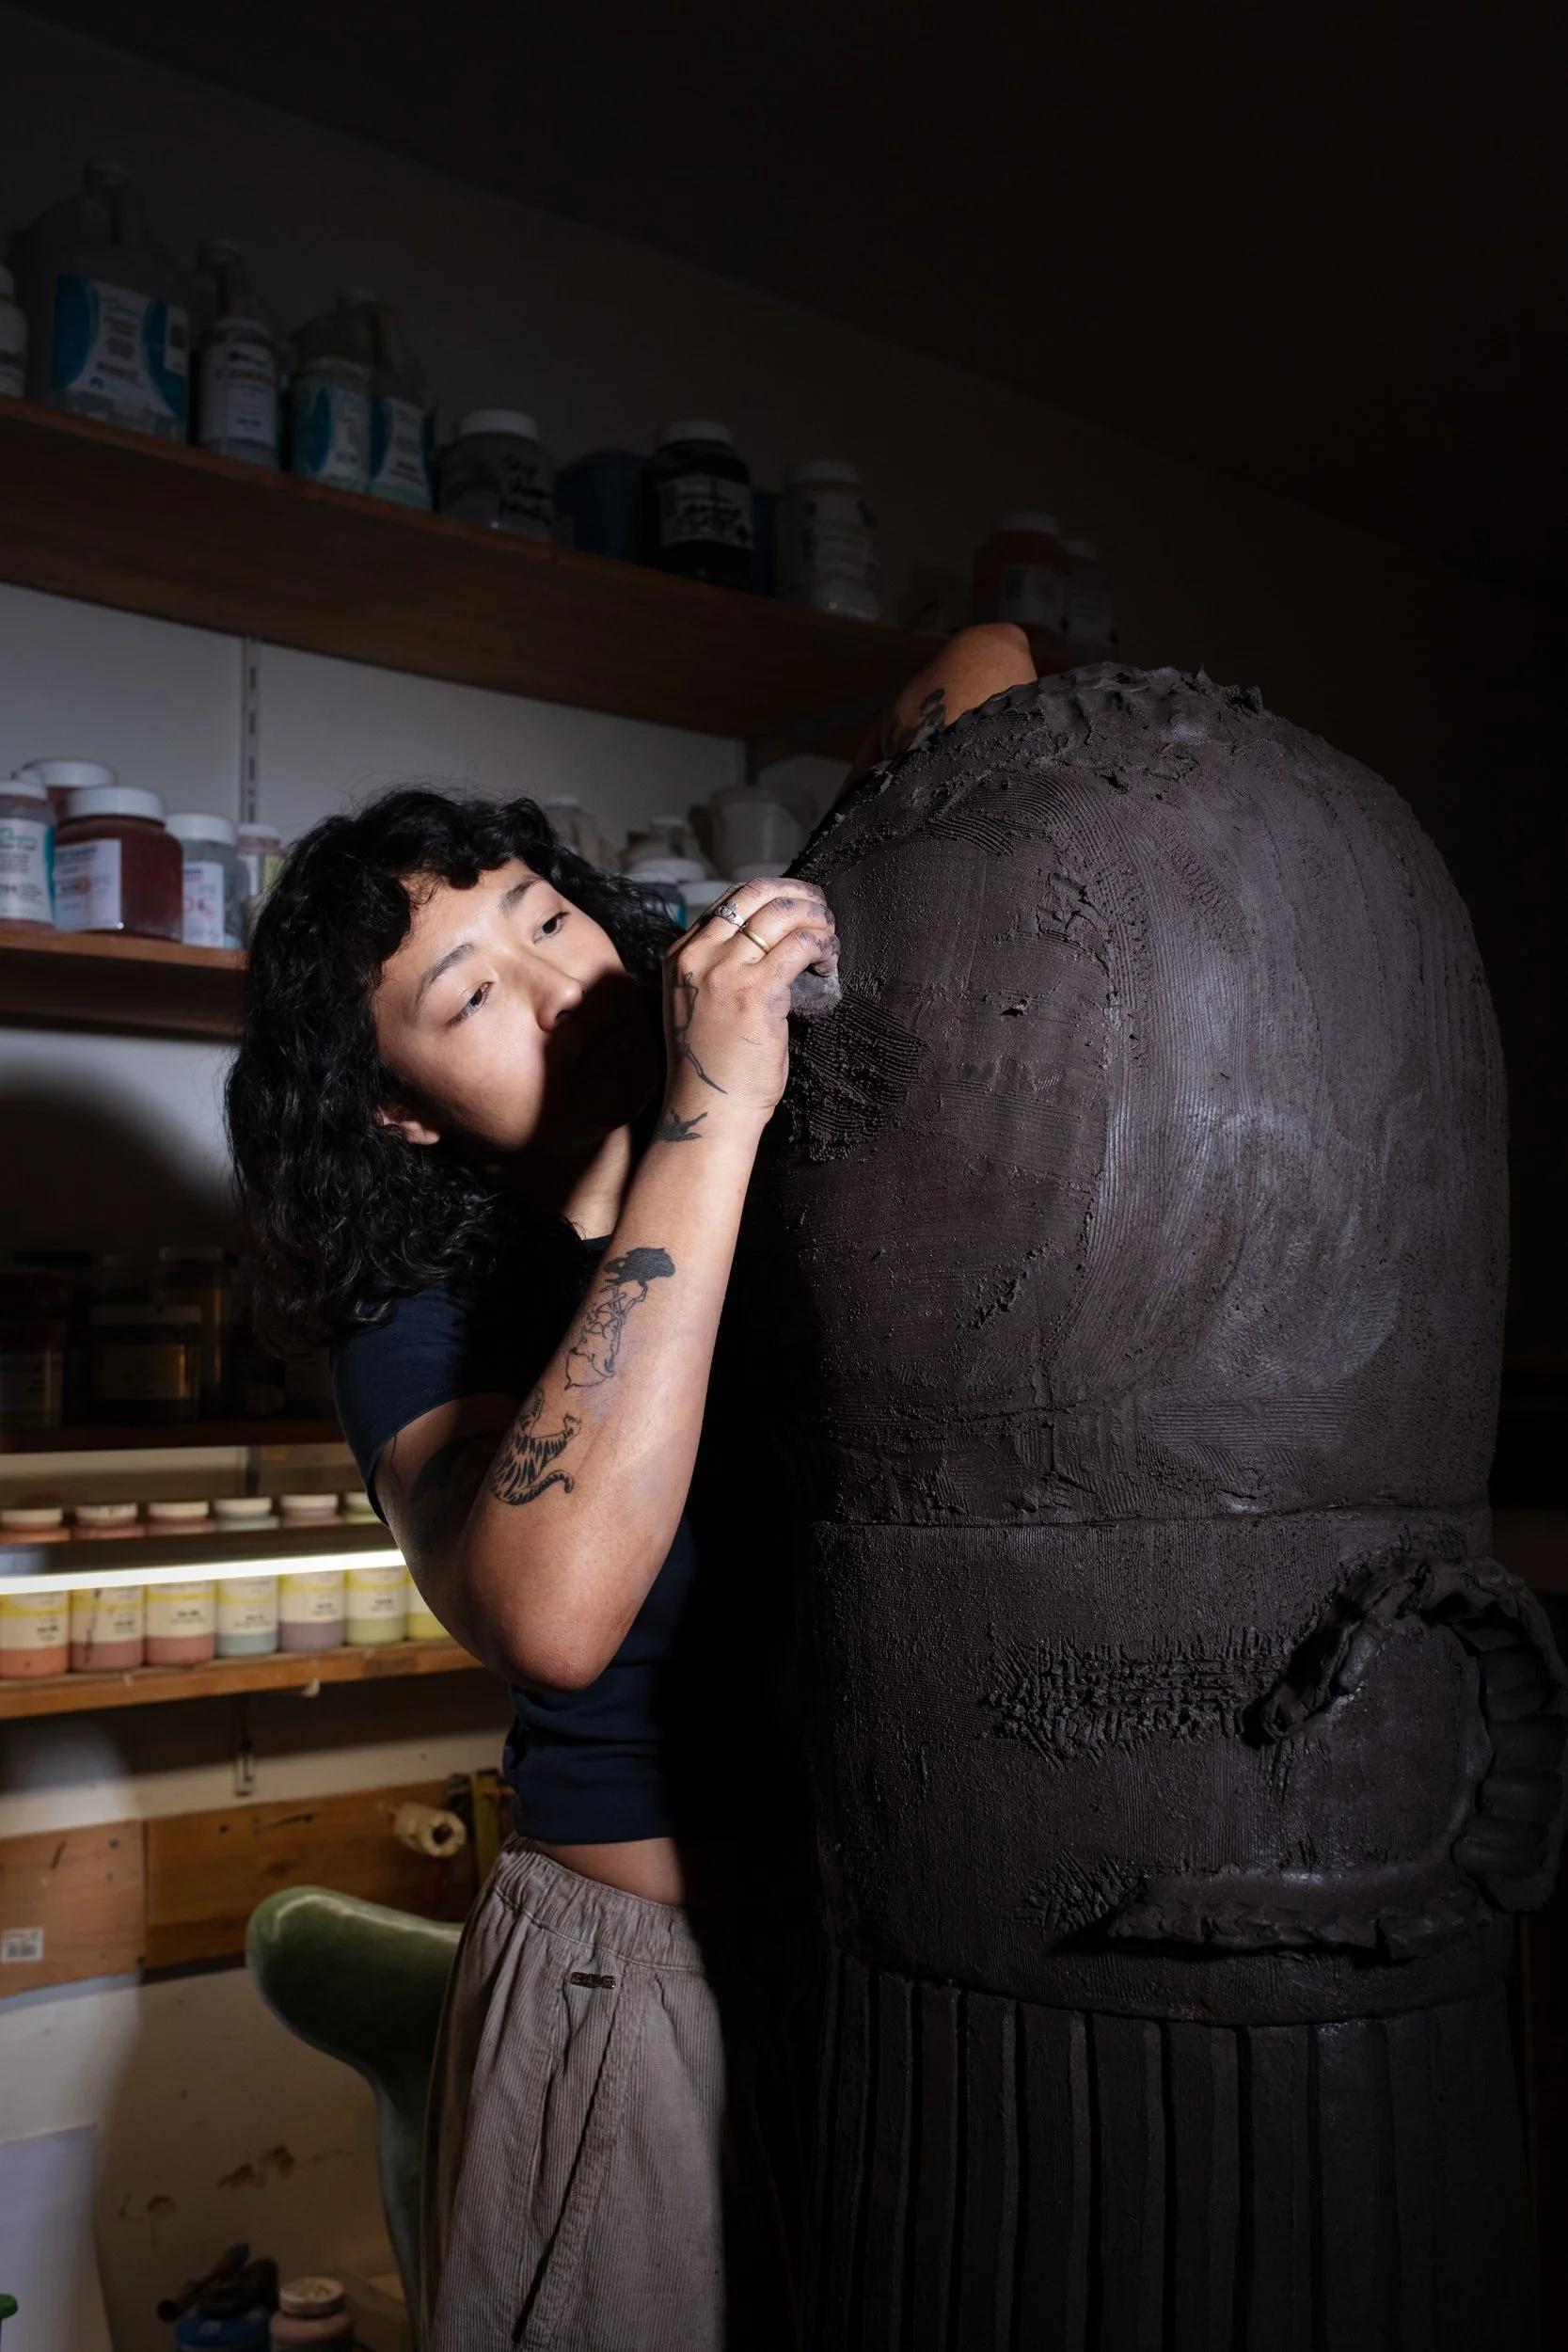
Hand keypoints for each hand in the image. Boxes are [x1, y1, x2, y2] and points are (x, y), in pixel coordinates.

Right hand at [658, 877, 837, 1132]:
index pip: (732, 900)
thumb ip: (719, 968)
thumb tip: (767, 941)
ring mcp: (724, 972)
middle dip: (799, 896)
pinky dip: (823, 946)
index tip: (799, 909)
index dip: (774, 896)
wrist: (709, 1111)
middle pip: (757, 894)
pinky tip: (829, 963)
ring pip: (783, 915)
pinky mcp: (756, 993)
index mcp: (681, 955)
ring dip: (817, 921)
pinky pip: (801, 946)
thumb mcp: (699, 1003)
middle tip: (822, 913)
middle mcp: (697, 956)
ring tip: (830, 942)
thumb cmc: (713, 1065)